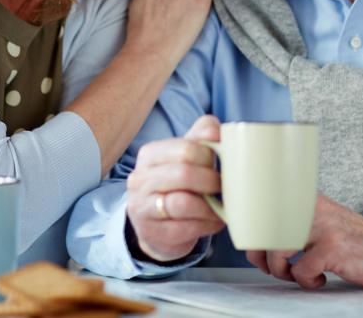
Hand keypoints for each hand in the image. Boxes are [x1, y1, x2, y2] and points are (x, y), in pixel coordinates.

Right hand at [126, 115, 225, 261]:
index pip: (185, 148)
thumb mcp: (185, 157)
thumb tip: (219, 130)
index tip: (217, 165)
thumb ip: (202, 136)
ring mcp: (143, 208)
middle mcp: (140, 179)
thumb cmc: (176, 184)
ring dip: (210, 206)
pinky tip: (213, 221)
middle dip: (210, 181)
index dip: (209, 156)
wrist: (155, 225)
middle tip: (222, 186)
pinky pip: (185, 228)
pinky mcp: (153, 233)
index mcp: (150, 154)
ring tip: (221, 207)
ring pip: (183, 203)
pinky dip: (206, 224)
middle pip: (184, 173)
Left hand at [246, 195, 362, 288]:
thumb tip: (256, 235)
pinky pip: (301, 269)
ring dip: (281, 270)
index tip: (252, 245)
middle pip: (264, 229)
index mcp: (306, 198)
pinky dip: (306, 281)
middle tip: (271, 268)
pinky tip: (319, 279)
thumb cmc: (353, 241)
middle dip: (259, 255)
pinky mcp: (334, 247)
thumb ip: (295, 220)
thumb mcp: (322, 221)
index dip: (249, 230)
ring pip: (277, 249)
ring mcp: (324, 225)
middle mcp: (312, 206)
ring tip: (295, 274)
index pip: (263, 206)